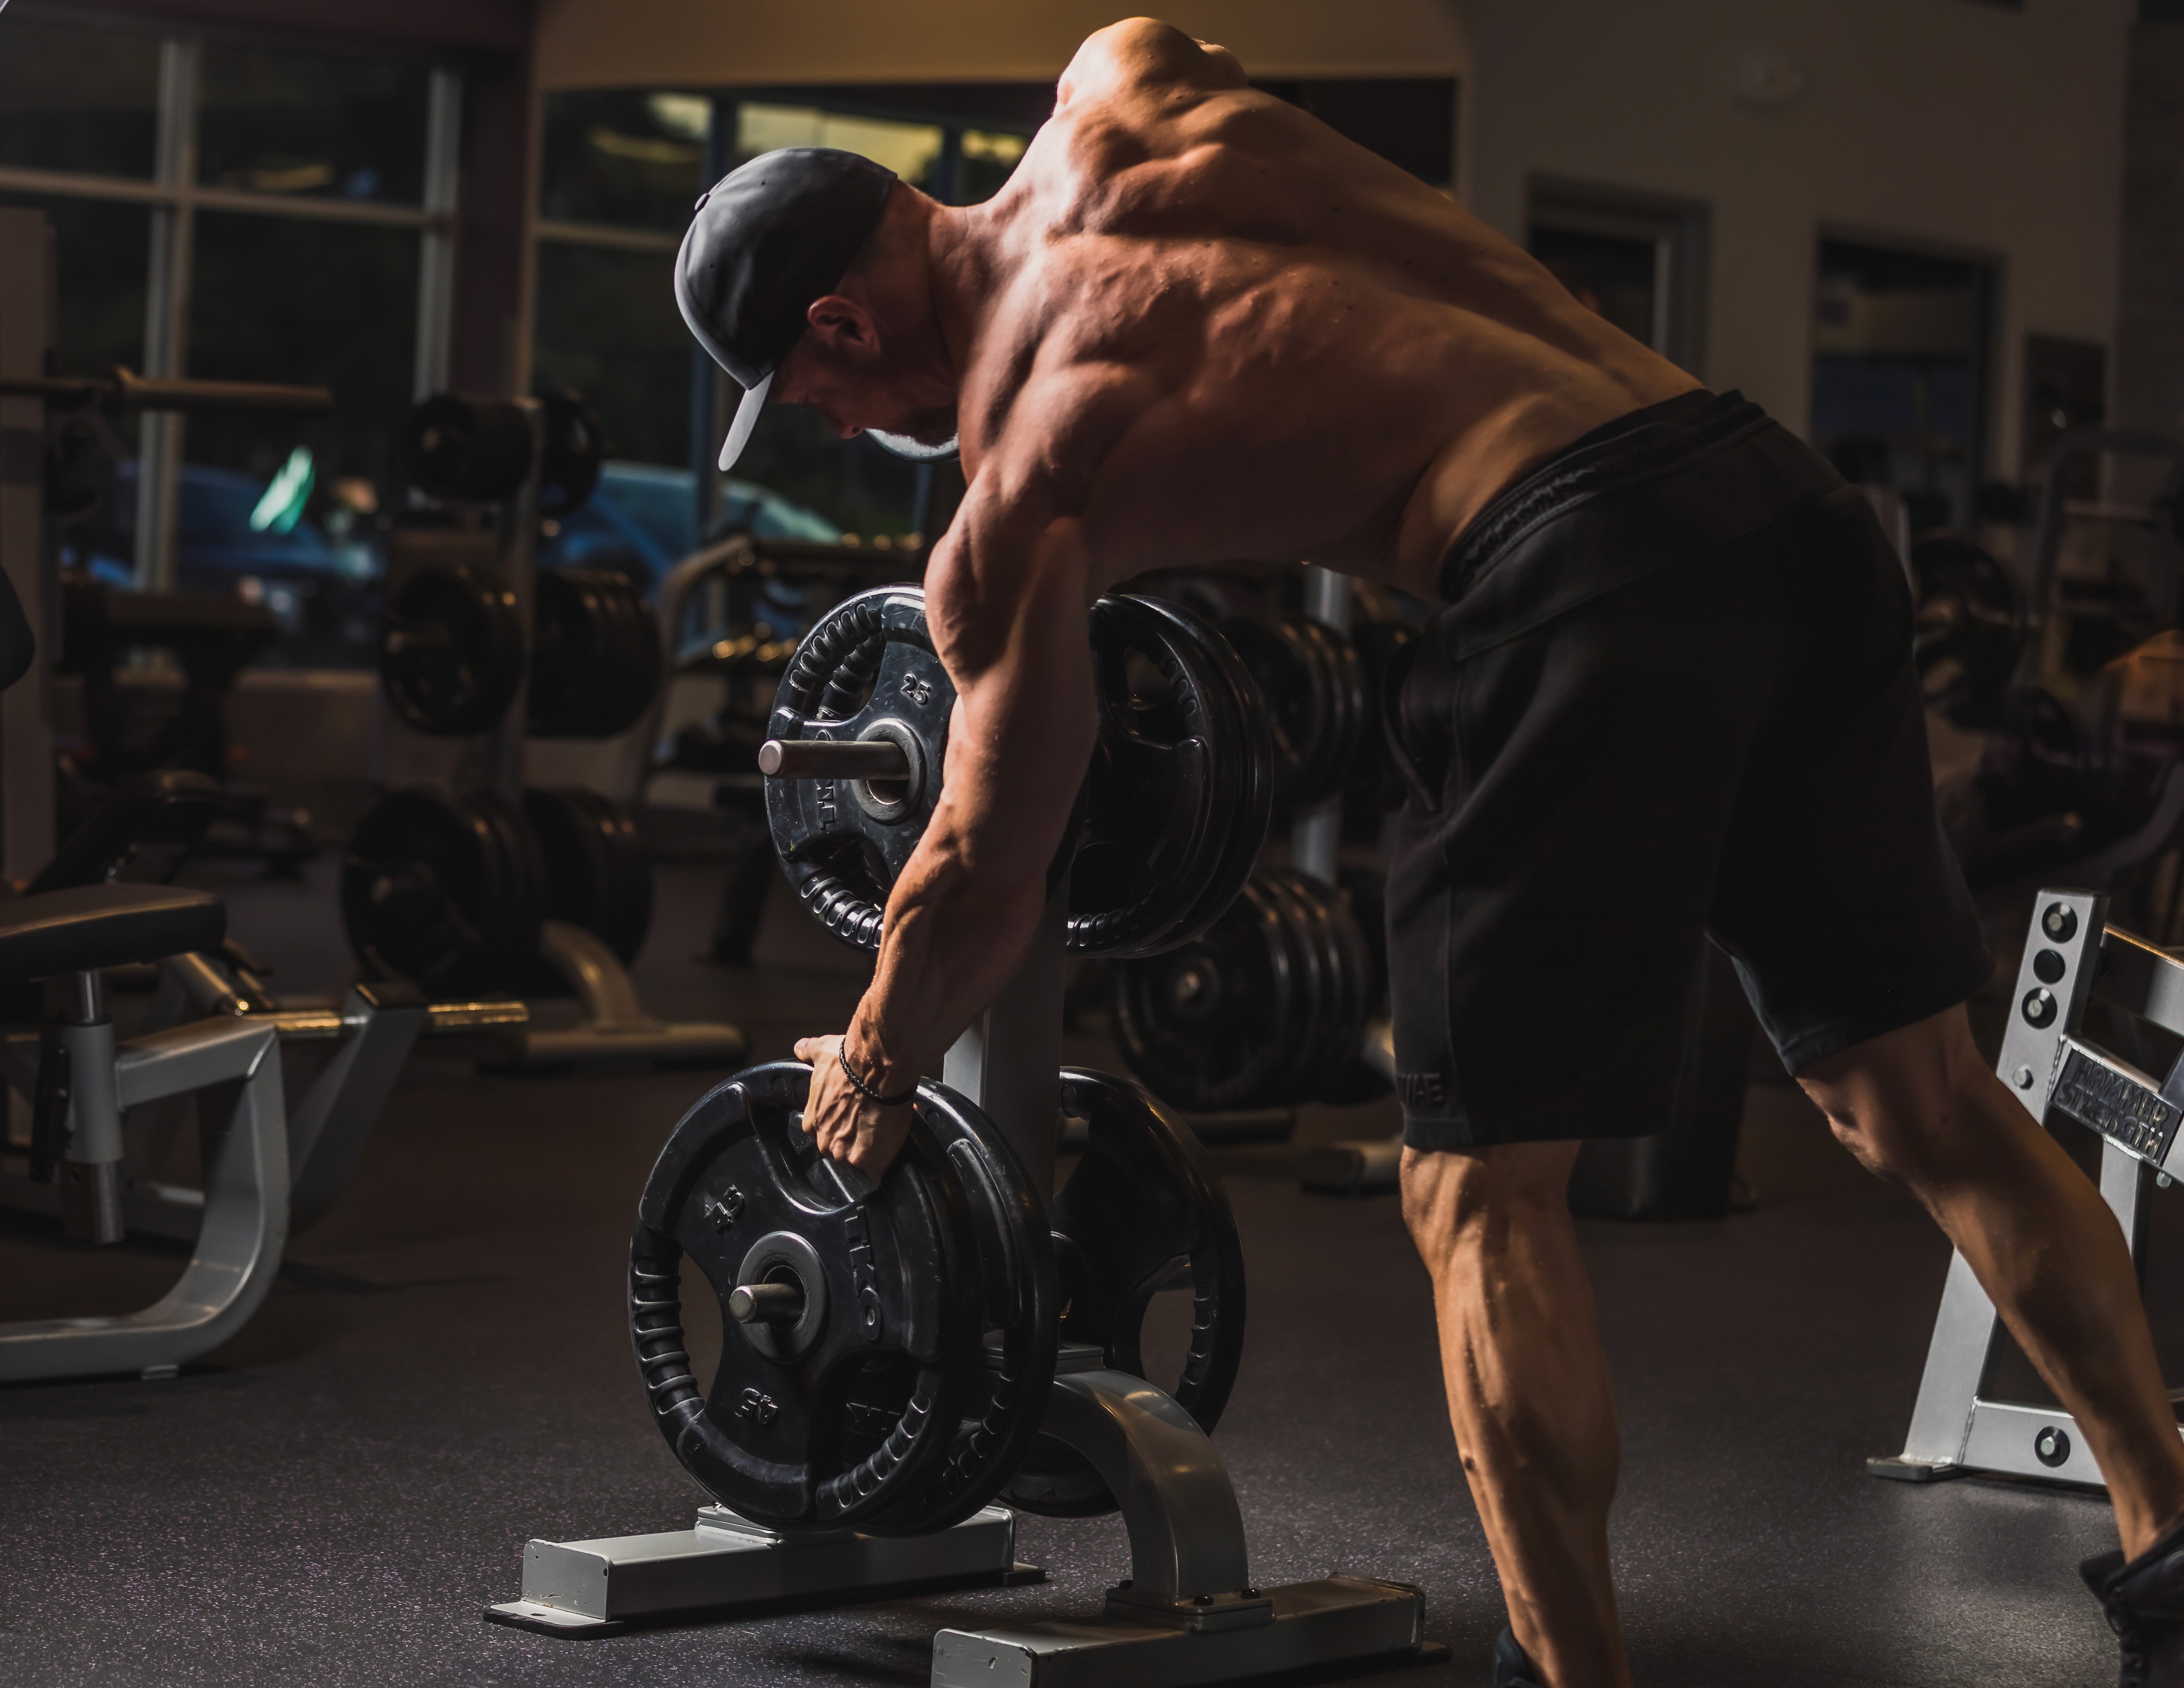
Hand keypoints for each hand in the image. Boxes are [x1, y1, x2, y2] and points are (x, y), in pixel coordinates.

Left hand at [794, 1034, 915, 1178]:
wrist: (876, 1069)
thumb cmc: (850, 1062)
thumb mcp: (822, 1051)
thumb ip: (808, 1051)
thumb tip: (800, 1047)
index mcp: (812, 1122)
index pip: (824, 1132)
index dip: (841, 1124)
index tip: (853, 1116)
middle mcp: (825, 1141)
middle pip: (840, 1149)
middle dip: (855, 1139)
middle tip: (872, 1122)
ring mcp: (847, 1154)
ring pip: (859, 1160)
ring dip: (872, 1150)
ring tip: (886, 1132)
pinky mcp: (871, 1161)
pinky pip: (877, 1171)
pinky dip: (884, 1162)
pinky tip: (891, 1151)